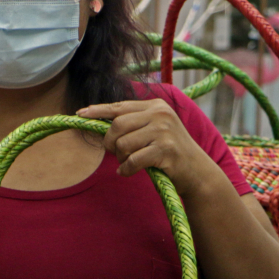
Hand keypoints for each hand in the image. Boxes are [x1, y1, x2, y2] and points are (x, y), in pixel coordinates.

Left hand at [77, 99, 211, 192]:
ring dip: (121, 158)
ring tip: (129, 163)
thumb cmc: (169, 153)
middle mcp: (160, 114)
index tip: (81, 114)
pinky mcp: (165, 150)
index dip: (98, 110)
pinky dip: (126, 170)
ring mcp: (164, 131)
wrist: (196, 171)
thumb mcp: (154, 131)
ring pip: (123, 144)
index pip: (120, 106)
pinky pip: (133, 160)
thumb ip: (133, 124)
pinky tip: (128, 172)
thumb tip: (99, 124)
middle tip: (115, 154)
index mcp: (156, 106)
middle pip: (117, 125)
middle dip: (110, 142)